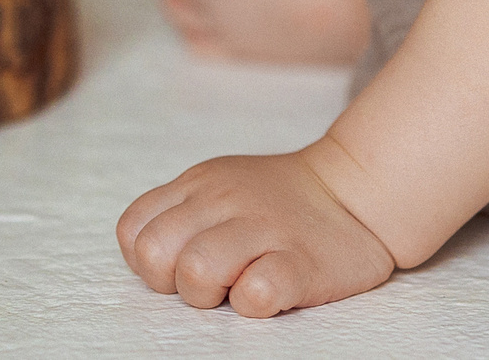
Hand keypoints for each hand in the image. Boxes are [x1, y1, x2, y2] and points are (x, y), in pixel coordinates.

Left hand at [115, 149, 396, 317]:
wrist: (354, 190)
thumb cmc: (278, 203)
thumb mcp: (219, 188)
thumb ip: (180, 214)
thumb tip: (145, 258)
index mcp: (198, 184)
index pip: (134, 230)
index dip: (148, 261)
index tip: (179, 266)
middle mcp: (224, 200)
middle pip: (155, 254)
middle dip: (172, 283)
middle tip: (211, 283)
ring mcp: (263, 228)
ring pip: (195, 271)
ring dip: (212, 295)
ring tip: (240, 286)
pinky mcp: (300, 263)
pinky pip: (254, 294)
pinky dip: (255, 304)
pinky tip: (271, 290)